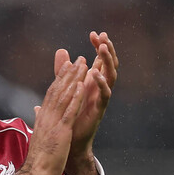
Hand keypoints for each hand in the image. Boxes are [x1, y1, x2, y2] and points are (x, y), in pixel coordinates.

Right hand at [14, 57, 87, 174]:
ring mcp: (54, 122)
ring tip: (83, 64)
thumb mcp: (40, 135)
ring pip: (65, 95)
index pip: (52, 94)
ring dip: (74, 78)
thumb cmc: (38, 158)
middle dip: (69, 73)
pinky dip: (75, 97)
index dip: (60, 79)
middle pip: (58, 89)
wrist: (35, 172)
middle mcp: (47, 115)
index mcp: (43, 117)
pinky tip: (82, 85)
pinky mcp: (61, 130)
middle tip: (79, 59)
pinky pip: (69, 110)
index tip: (68, 67)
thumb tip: (38, 111)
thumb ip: (40, 121)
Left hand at [58, 31, 118, 174]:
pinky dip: (102, 83)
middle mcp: (100, 87)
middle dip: (107, 49)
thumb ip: (64, 70)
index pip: (100, 59)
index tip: (94, 33)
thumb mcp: (65, 87)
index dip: (99, 45)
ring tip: (102, 48)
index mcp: (93, 81)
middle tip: (103, 36)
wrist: (70, 140)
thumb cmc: (70, 114)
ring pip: (111, 76)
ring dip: (108, 62)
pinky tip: (96, 73)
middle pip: (110, 64)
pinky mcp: (99, 109)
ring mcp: (101, 98)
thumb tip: (62, 50)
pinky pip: (105, 95)